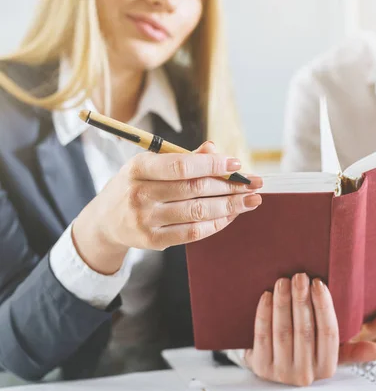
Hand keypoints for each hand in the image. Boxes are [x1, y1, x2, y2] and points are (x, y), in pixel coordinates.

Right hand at [73, 141, 261, 274]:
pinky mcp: (153, 241)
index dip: (213, 165)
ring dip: (230, 206)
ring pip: (198, 212)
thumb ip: (183, 157)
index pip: (182, 165)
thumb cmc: (135, 185)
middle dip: (230, 186)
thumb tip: (214, 149)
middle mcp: (140, 194)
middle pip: (195, 189)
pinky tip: (231, 215)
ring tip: (251, 201)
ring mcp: (146, 220)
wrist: (105, 221)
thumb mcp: (150, 165)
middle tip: (254, 184)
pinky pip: (192, 232)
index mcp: (139, 167)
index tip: (237, 164)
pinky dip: (217, 224)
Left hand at [245, 274, 375, 386]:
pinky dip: (264, 314)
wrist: (273, 368)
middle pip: (304, 330)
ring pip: (283, 331)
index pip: (329, 333)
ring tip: (283, 281)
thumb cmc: (306, 352)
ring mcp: (281, 372)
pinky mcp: (260, 367)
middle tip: (300, 276)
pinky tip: (267, 296)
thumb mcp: (330, 352)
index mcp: (326, 367)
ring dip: (283, 303)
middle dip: (301, 299)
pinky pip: (262, 336)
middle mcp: (305, 373)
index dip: (323, 306)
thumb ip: (353, 349)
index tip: (318, 283)